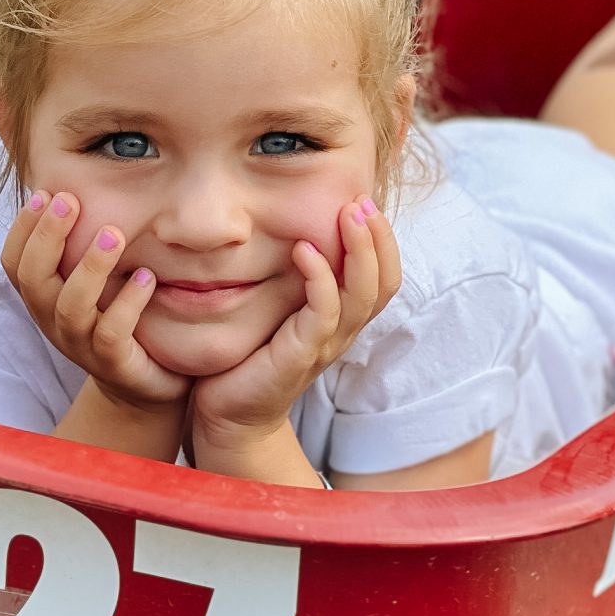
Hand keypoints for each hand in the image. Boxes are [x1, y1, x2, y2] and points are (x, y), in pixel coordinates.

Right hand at [1, 191, 189, 413]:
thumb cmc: (118, 320)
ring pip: (71, 306)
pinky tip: (147, 277)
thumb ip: (82, 243)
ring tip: (114, 234)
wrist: (144, 385)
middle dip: (48, 236)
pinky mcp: (114, 364)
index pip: (14, 263)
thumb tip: (82, 181)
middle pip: (33, 279)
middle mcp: (53, 322)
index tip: (44, 192)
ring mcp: (82, 345)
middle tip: (70, 200)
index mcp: (43, 300)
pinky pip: (112, 334)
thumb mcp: (93, 281)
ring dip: (90, 266)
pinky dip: (128, 303)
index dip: (22, 229)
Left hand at [191, 197, 401, 464]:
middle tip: (361, 201)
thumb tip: (290, 227)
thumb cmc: (251, 357)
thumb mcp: (279, 309)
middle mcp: (342, 331)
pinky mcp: (300, 355)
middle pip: (384, 282)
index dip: (383, 240)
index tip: (364, 202)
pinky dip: (320, 278)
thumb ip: (293, 278)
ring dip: (359, 250)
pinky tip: (304, 249)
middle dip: (378, 237)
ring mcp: (325, 345)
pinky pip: (323, 313)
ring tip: (346, 214)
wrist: (229, 414)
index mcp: (343, 318)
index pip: (384, 276)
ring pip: (362, 295)